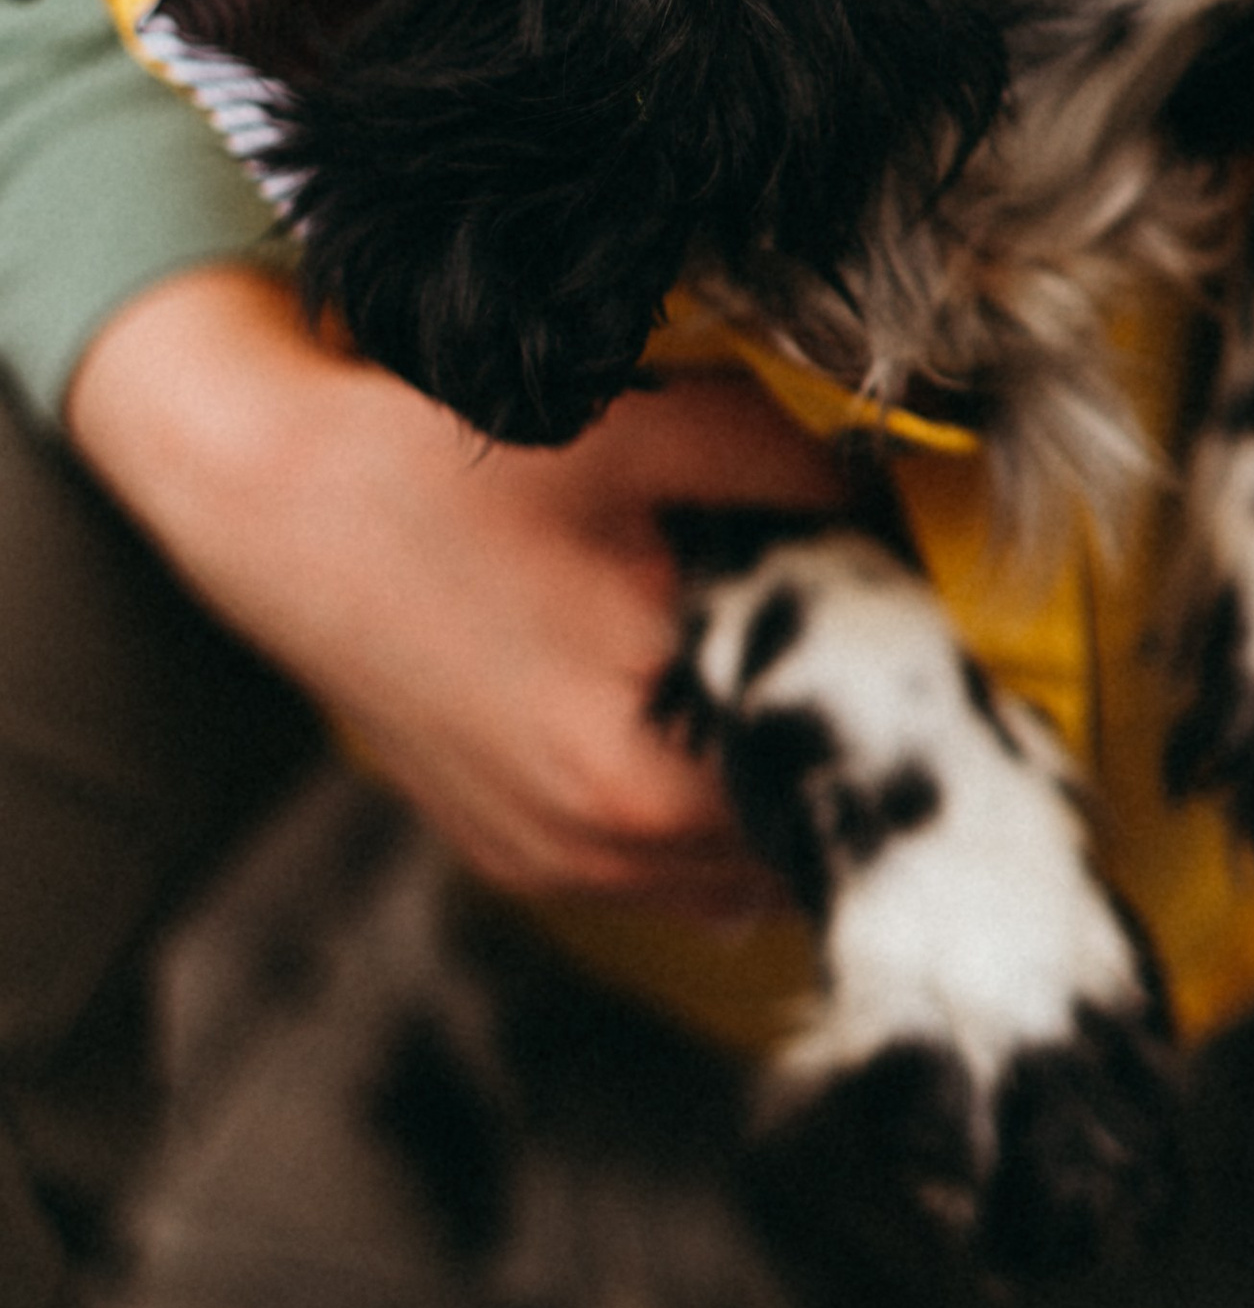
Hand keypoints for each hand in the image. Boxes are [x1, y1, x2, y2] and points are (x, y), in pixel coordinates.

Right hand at [66, 261, 842, 910]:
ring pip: (734, 873)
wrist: (273, 502)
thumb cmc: (452, 462)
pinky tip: (693, 710)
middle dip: (837, 745)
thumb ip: (813, 484)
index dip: (904, 703)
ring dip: (770, 788)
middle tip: (866, 642)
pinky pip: (659, 872)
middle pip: (799, 840)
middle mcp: (598, 855)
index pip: (845, 782)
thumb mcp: (663, 434)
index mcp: (647, 772)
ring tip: (772, 673)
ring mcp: (548, 870)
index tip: (927, 637)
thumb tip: (908, 527)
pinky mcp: (510, 860)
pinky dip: (699, 810)